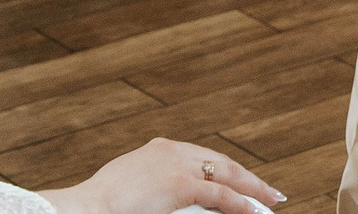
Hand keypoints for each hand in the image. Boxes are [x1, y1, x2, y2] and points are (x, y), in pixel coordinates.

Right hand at [42, 138, 284, 213]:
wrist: (87, 206)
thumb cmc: (101, 204)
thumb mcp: (131, 187)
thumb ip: (155, 186)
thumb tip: (166, 198)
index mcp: (160, 150)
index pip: (203, 158)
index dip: (224, 170)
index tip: (239, 180)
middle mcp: (173, 151)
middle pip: (220, 163)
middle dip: (246, 178)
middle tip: (267, 192)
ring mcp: (178, 165)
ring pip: (226, 175)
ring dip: (251, 190)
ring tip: (269, 202)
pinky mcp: (181, 184)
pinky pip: (219, 194)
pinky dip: (238, 203)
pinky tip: (252, 211)